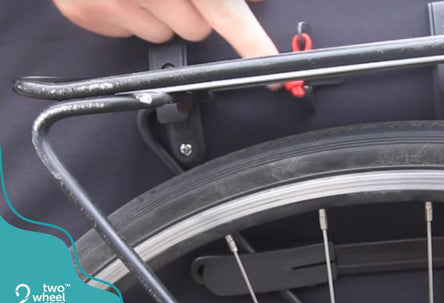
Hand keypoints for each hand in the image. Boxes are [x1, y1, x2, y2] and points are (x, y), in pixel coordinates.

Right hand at [52, 0, 278, 58]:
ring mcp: (115, 2)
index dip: (253, 43)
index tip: (273, 71)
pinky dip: (127, 15)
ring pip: (162, 35)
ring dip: (160, 15)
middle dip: (194, 13)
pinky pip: (126, 33)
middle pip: (196, 31)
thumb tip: (254, 0)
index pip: (229, 15)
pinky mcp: (86, 11)